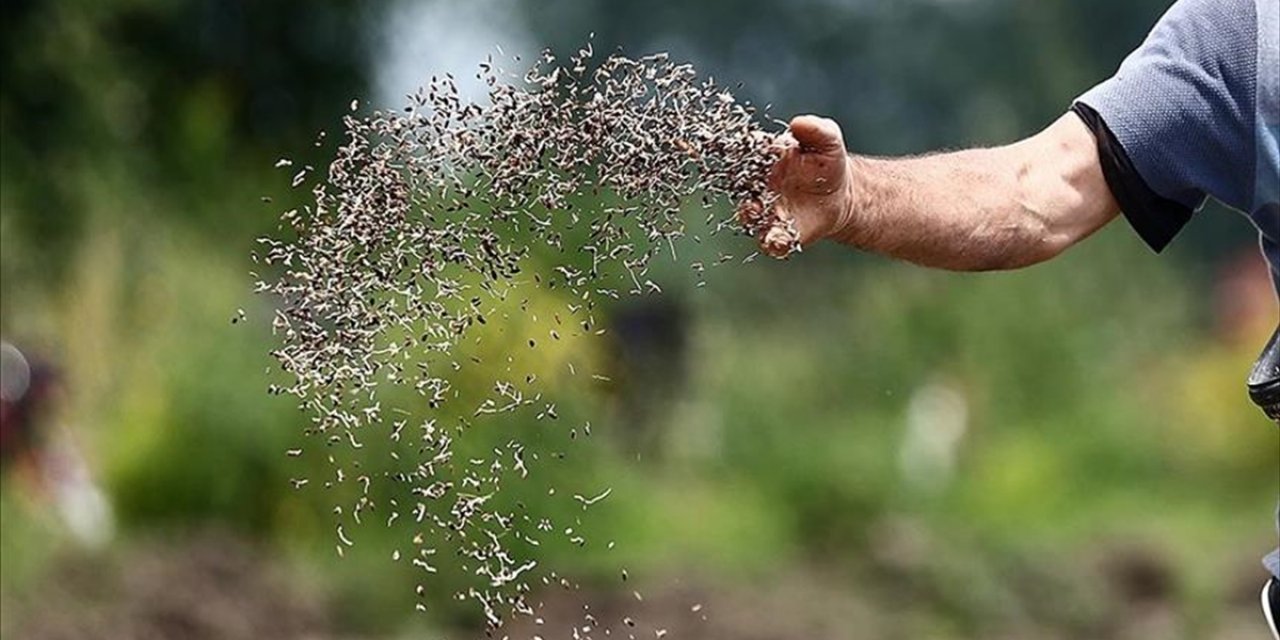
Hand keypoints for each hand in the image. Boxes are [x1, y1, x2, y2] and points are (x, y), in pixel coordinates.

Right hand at [740, 115, 856, 256]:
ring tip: (757, 216)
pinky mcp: (780, 232)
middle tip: (748, 193)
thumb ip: (816, 129)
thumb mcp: (828, 140)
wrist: (839, 194)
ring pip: (751, 217)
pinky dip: (772, 243)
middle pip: (743, 188)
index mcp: (765, 160)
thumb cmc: (827, 162)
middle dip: (741, 187)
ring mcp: (767, 210)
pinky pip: (771, 240)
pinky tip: (777, 242)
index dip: (741, 153)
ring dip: (751, 217)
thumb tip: (798, 123)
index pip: (748, 154)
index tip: (745, 153)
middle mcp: (759, 186)